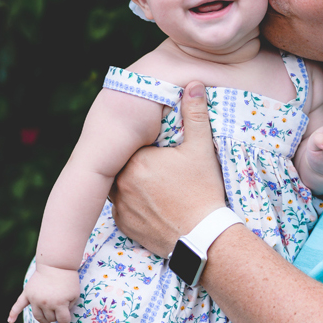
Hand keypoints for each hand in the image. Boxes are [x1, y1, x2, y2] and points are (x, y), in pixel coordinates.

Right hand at [10, 263, 79, 322]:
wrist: (56, 265)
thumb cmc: (68, 280)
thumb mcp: (75, 294)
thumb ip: (69, 307)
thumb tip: (61, 317)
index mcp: (59, 304)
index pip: (62, 320)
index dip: (66, 320)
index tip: (67, 316)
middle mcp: (45, 303)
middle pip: (49, 319)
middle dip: (56, 316)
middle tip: (59, 309)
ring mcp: (35, 299)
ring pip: (37, 316)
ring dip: (44, 318)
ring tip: (48, 315)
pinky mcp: (27, 294)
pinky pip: (18, 305)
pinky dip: (13, 313)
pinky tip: (10, 321)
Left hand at [109, 82, 226, 256]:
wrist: (203, 237)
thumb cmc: (203, 190)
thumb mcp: (202, 150)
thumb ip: (195, 115)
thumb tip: (194, 84)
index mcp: (136, 160)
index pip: (133, 145)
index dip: (149, 147)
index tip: (163, 153)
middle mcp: (120, 183)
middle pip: (125, 164)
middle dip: (140, 165)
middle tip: (162, 170)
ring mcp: (119, 207)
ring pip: (120, 186)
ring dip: (133, 184)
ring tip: (157, 186)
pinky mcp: (123, 225)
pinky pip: (122, 209)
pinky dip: (134, 205)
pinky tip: (154, 205)